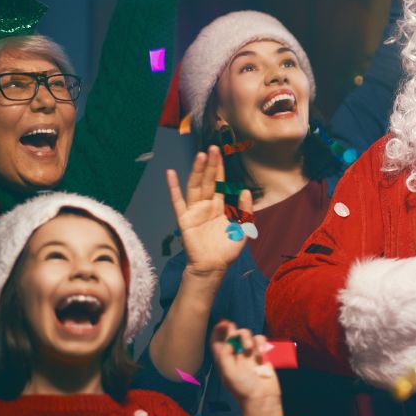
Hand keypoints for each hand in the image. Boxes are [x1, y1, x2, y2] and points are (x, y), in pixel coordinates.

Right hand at [166, 147, 252, 278]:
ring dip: (196, 171)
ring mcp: (194, 211)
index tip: (220, 153)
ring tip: (200, 155)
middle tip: (212, 148)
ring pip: (194, 186)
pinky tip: (170, 174)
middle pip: (207, 180)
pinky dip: (173, 188)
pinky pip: (177, 201)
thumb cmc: (227, 250)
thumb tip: (244, 191)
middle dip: (210, 165)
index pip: (218, 183)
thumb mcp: (243, 229)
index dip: (219, 168)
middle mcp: (205, 205)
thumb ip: (245, 210)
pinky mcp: (184, 219)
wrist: (213, 267)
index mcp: (218, 206)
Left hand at [211, 320, 281, 405]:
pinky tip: (260, 352)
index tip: (223, 323)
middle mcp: (235, 355)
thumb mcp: (228, 372)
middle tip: (233, 329)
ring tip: (250, 348)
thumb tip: (227, 339)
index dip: (218, 331)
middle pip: (232, 335)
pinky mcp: (261, 354)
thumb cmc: (243, 387)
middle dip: (233, 331)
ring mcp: (249, 354)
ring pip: (247, 336)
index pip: (217, 342)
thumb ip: (225, 354)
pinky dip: (260, 343)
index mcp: (224, 360)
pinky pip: (260, 340)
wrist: (263, 397)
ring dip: (247, 338)